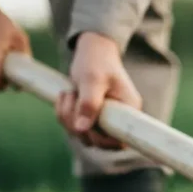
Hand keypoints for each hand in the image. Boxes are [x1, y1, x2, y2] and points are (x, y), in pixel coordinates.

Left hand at [55, 32, 141, 149]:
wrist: (92, 50)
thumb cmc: (96, 61)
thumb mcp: (92, 79)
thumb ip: (89, 103)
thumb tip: (82, 129)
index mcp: (129, 111)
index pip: (120, 141)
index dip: (101, 139)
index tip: (88, 122)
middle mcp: (119, 119)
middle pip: (98, 142)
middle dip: (77, 124)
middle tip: (71, 97)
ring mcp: (104, 120)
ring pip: (83, 136)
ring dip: (67, 118)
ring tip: (68, 93)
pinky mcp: (91, 118)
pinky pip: (74, 128)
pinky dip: (64, 115)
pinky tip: (65, 96)